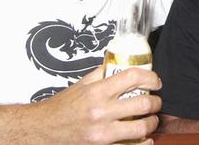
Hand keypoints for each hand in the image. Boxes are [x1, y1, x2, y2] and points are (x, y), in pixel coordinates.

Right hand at [35, 67, 162, 143]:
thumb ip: (102, 73)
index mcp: (97, 92)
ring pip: (142, 127)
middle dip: (156, 102)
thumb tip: (121, 61)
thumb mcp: (81, 84)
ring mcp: (102, 133)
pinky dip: (144, 143)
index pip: (133, 77)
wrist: (42, 131)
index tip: (155, 81)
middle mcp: (100, 112)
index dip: (151, 77)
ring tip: (150, 119)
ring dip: (152, 122)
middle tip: (156, 101)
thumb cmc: (61, 108)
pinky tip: (145, 138)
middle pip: (144, 103)